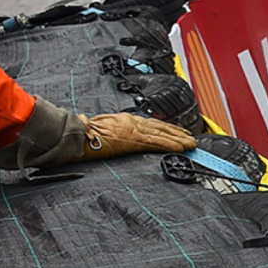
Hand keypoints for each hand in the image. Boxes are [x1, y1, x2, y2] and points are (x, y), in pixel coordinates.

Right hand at [81, 112, 197, 158]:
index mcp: (124, 120)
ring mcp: (133, 130)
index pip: (151, 124)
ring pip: (162, 134)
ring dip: (179, 140)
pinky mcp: (133, 139)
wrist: (76, 134)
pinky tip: (181, 148)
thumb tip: (118, 137)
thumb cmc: (83, 134)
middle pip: (160, 127)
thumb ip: (113, 131)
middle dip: (177, 133)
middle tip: (190, 139)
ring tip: (191, 144)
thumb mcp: (101, 129)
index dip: (166, 128)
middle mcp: (132, 122)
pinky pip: (156, 142)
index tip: (178, 132)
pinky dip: (170, 145)